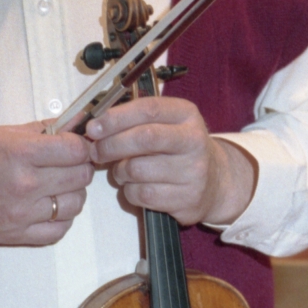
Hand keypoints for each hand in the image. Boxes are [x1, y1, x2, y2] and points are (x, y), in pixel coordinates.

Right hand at [0, 122, 93, 245]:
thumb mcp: (1, 133)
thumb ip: (40, 131)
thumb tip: (73, 127)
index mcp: (20, 152)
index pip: (76, 150)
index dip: (80, 146)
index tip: (74, 146)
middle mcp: (25, 183)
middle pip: (81, 176)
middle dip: (80, 166)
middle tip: (68, 164)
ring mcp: (22, 213)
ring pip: (75, 203)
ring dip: (73, 193)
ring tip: (60, 186)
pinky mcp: (18, 235)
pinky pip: (59, 230)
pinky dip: (62, 218)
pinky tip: (52, 207)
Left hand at [85, 96, 256, 226]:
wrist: (215, 182)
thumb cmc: (177, 149)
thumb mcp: (165, 124)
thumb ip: (134, 120)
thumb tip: (94, 127)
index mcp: (186, 114)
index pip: (148, 109)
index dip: (115, 118)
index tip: (93, 127)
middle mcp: (194, 140)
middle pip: (143, 138)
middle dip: (111, 145)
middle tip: (96, 151)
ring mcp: (194, 171)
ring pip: (137, 169)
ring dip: (120, 171)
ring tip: (123, 170)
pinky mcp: (188, 198)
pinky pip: (142, 194)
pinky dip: (129, 192)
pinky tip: (136, 186)